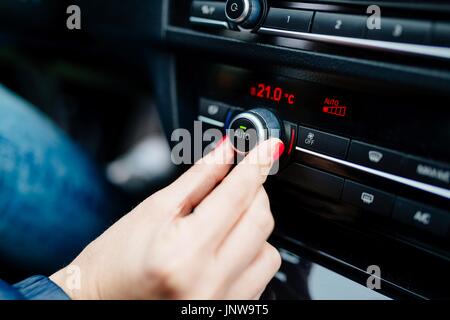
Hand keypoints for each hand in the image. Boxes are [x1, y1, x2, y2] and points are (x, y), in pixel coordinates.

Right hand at [50, 137, 283, 299]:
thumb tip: (227, 152)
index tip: (268, 145)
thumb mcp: (154, 210)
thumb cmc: (116, 262)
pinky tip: (224, 247)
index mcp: (186, 252)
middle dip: (255, 192)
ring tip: (224, 222)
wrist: (102, 302)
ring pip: (268, 252)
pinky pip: (259, 276)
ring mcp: (223, 304)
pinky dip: (249, 254)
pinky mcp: (230, 313)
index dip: (255, 164)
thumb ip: (198, 179)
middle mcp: (210, 284)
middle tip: (240, 180)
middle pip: (260, 222)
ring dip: (253, 227)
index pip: (236, 196)